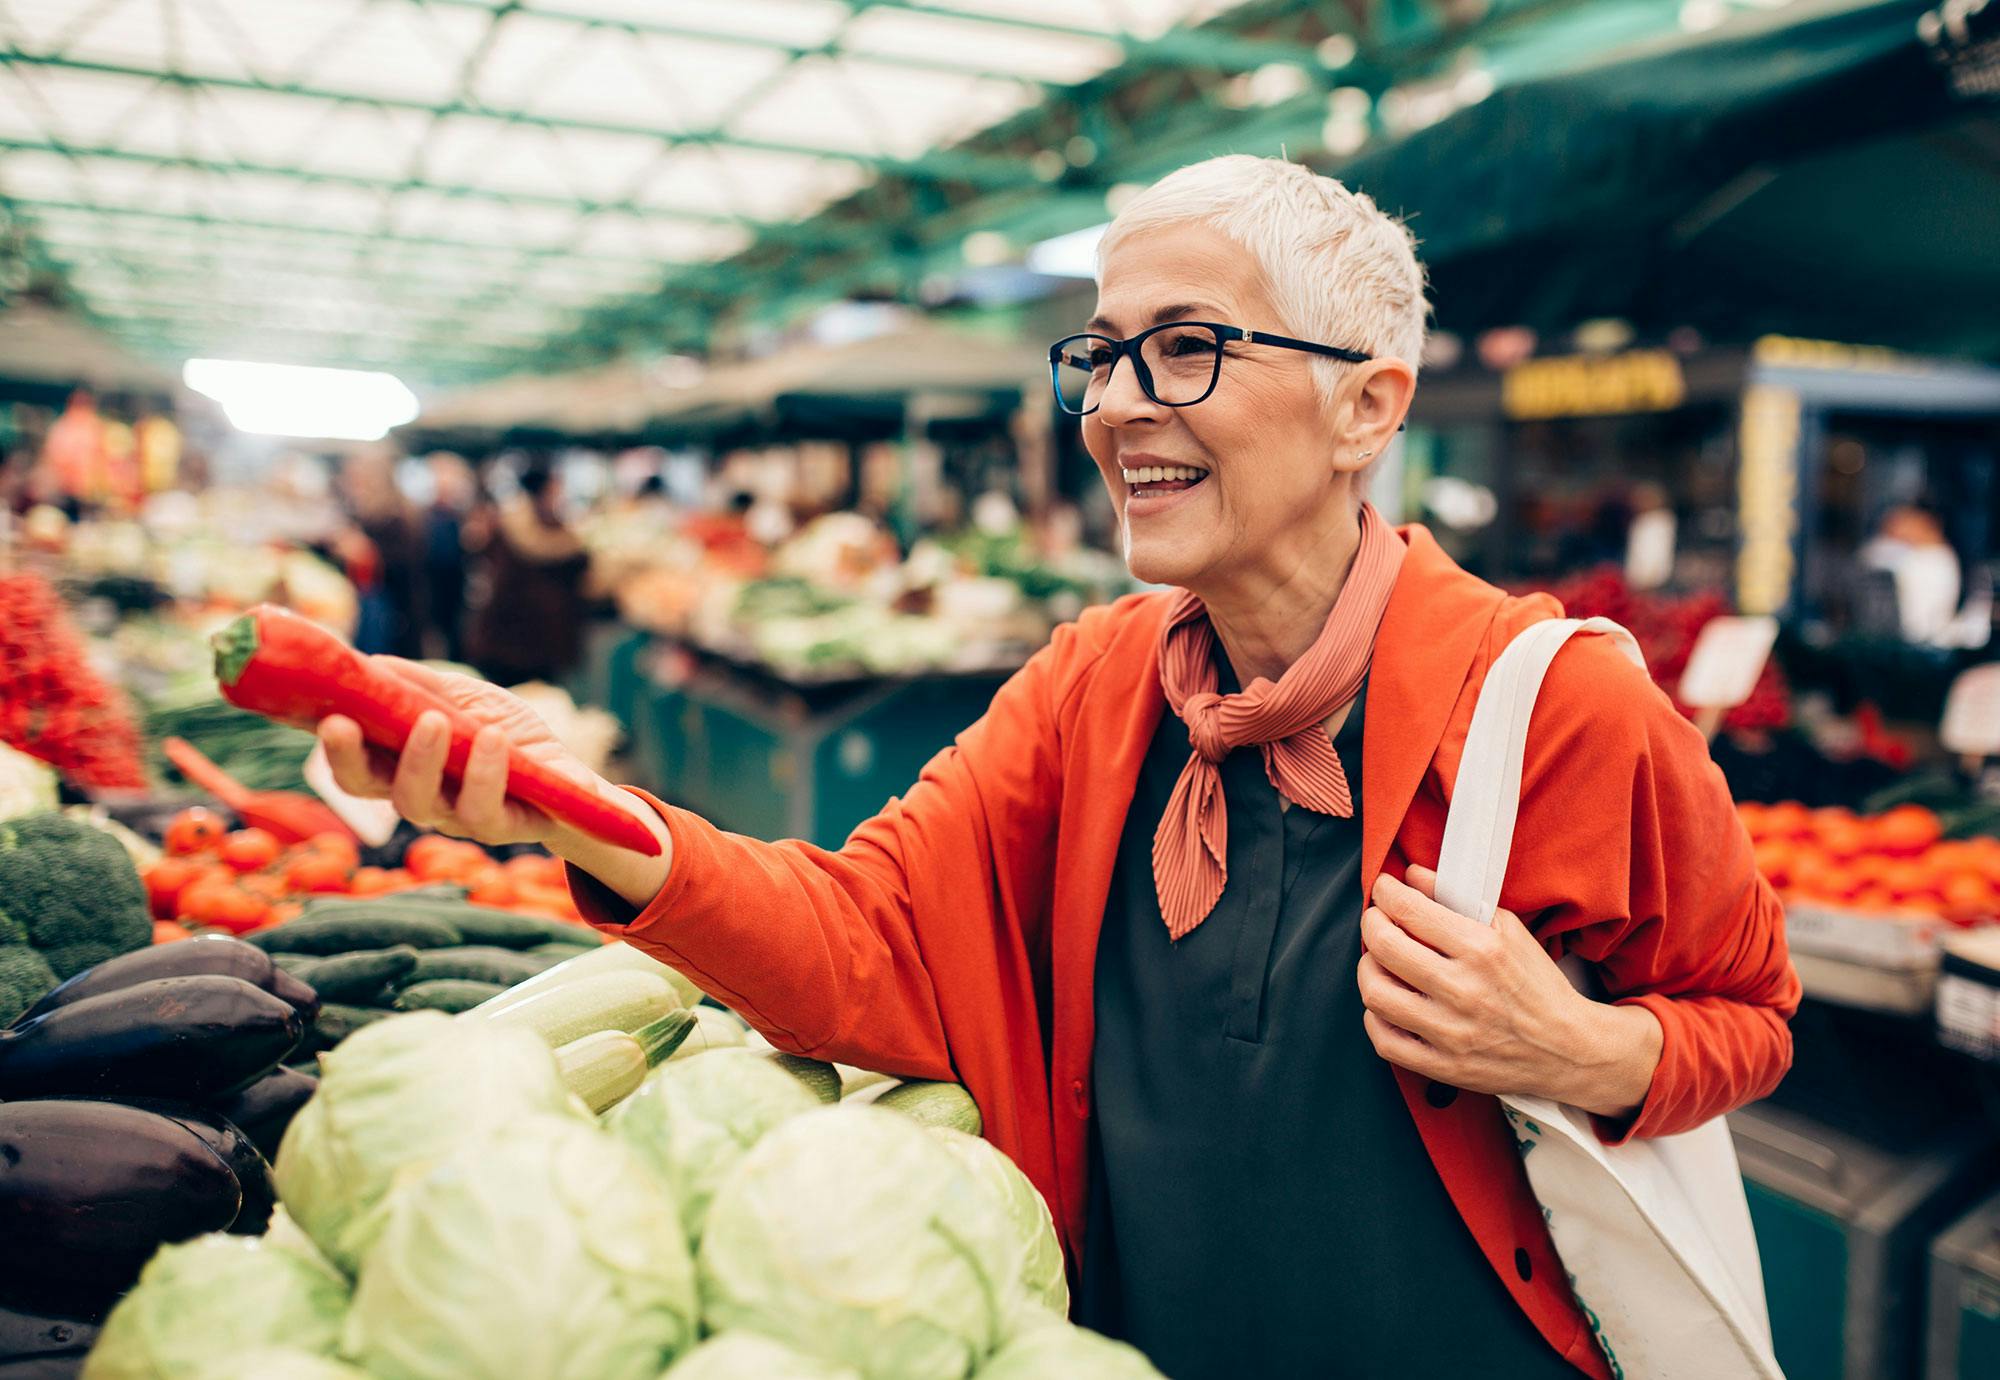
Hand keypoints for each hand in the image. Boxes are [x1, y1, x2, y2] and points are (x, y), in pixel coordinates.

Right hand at [318, 658, 669, 907]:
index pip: (351, 761)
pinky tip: (493, 737)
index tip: (322, 714)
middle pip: (368, 786)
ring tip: (433, 720)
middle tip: (345, 720)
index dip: (332, 744)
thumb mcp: (461, 697)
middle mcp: (417, 795)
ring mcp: (454, 816)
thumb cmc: (503, 733)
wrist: (567, 775)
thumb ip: (415, 685)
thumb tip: (369, 663)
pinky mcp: (498, 827)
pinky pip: (482, 807)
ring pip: (419, 801)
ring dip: (421, 758)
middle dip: (351, 756)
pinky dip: (485, 770)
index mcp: (398, 764)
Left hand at [1358, 865, 1661, 1118]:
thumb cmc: (1537, 985)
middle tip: (1376, 919)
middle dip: (1371, 923)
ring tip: (1379, 960)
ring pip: (1376, 993)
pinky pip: (1384, 1040)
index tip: (1383, 888)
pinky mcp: (1444, 1067)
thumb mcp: (1509, 930)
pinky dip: (1374, 1016)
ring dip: (1368, 968)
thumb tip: (1412, 875)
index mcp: (1483, 951)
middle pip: (1385, 947)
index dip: (1385, 892)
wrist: (1569, 1049)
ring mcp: (1452, 1033)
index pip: (1410, 910)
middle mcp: (1464, 991)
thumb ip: (1458, 899)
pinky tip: (1388, 1002)